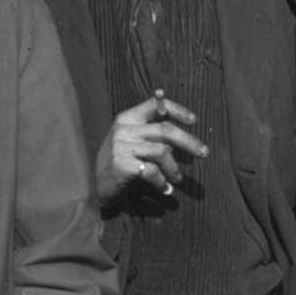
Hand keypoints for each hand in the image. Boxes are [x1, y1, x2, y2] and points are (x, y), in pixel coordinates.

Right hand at [94, 91, 204, 206]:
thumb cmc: (118, 162)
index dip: (177, 110)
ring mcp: (120, 146)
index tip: (194, 120)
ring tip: (177, 178)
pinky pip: (152, 171)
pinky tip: (165, 189)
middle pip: (165, 130)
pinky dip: (162, 181)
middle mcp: (123, 129)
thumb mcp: (132, 141)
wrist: (92, 186)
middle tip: (204, 153)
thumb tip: (185, 136)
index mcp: (127, 118)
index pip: (155, 105)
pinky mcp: (121, 165)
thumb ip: (152, 134)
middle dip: (189, 141)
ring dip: (174, 168)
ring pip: (162, 152)